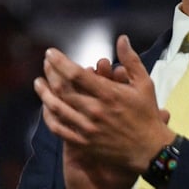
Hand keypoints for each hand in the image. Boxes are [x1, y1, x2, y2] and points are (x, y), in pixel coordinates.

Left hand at [38, 36, 174, 172]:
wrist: (150, 150)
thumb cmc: (146, 114)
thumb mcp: (144, 84)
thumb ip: (131, 60)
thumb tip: (121, 38)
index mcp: (108, 94)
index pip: (76, 74)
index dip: (60, 62)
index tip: (50, 53)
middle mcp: (95, 110)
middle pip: (62, 89)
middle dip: (50, 73)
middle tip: (45, 63)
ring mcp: (87, 128)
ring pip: (57, 108)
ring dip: (44, 93)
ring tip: (38, 83)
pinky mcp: (83, 142)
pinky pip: (59, 128)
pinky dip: (48, 116)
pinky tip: (46, 106)